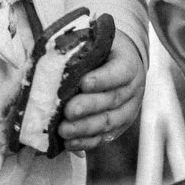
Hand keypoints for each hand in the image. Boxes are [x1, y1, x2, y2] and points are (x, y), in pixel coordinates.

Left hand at [58, 35, 145, 151]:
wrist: (119, 63)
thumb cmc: (100, 51)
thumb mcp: (94, 42)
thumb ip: (79, 49)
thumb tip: (51, 59)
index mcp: (128, 63)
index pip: (120, 72)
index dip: (103, 79)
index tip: (83, 83)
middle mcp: (133, 88)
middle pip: (113, 99)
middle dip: (89, 107)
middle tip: (68, 111)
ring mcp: (129, 109)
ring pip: (110, 121)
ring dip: (86, 128)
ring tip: (64, 130)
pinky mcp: (120, 125)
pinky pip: (105, 137)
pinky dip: (87, 142)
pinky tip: (70, 143)